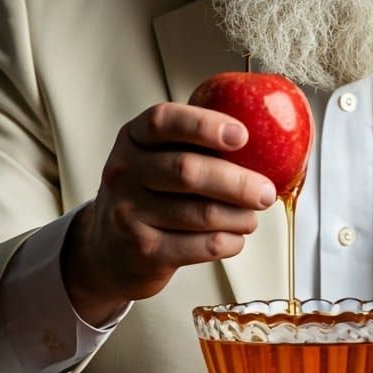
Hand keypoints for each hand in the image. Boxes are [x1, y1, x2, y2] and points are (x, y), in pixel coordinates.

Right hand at [61, 102, 276, 325]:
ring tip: (252, 216)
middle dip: (237, 182)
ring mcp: (129, 213)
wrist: (106, 250)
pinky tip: (235, 238)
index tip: (242, 135)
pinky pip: (201, 246)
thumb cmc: (148, 194)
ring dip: (239, 216)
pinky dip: (230, 242)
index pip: (163, 121)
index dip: (204, 124)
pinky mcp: (143, 250)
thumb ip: (194, 144)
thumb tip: (265, 136)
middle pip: (188, 171)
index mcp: (132, 138)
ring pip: (201, 213)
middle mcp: (124, 172)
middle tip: (265, 191)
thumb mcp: (155, 158)